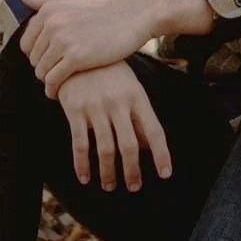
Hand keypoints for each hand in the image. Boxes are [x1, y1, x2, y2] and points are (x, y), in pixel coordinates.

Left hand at [18, 0, 162, 91]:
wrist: (137, 13)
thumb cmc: (108, 4)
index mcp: (48, 10)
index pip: (27, 43)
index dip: (36, 55)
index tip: (49, 62)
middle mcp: (52, 24)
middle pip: (34, 58)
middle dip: (43, 68)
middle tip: (57, 74)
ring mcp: (64, 41)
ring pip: (42, 71)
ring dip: (48, 81)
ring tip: (59, 84)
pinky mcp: (77, 57)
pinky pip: (54, 80)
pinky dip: (53, 90)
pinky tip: (59, 94)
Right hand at [56, 61, 172, 191]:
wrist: (78, 52)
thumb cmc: (110, 75)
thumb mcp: (130, 90)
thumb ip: (138, 118)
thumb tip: (149, 148)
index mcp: (138, 99)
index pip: (154, 131)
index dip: (161, 155)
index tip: (165, 174)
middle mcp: (119, 104)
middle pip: (129, 146)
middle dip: (132, 171)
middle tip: (134, 187)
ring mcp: (97, 107)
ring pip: (105, 149)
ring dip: (108, 172)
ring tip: (110, 187)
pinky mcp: (75, 110)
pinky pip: (80, 143)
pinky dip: (82, 164)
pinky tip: (85, 178)